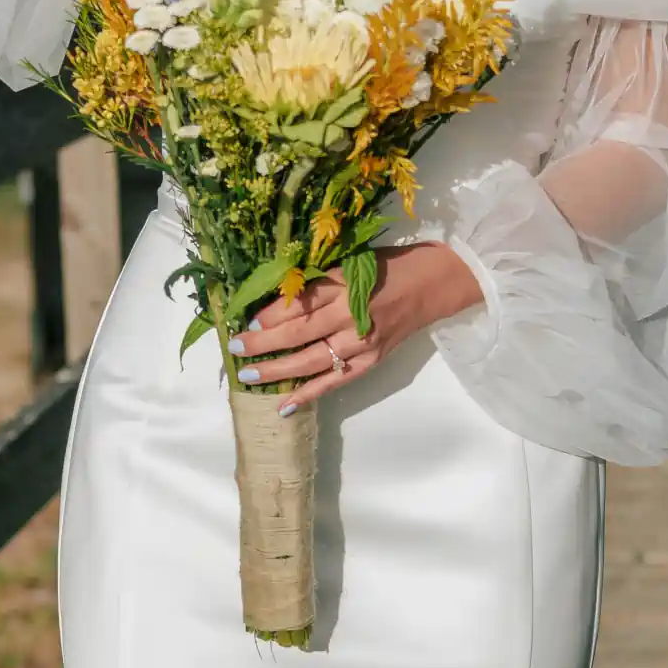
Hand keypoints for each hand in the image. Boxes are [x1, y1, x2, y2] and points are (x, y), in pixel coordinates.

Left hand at [230, 242, 484, 409]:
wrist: (432, 285)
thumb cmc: (386, 266)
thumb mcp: (350, 262)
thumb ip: (317, 281)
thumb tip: (273, 300)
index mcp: (345, 284)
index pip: (300, 302)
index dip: (269, 313)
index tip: (244, 320)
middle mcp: (351, 316)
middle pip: (299, 332)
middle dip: (262, 342)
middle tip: (234, 347)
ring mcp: (362, 343)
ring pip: (311, 361)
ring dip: (277, 370)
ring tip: (248, 376)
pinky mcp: (371, 362)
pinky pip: (334, 381)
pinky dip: (308, 394)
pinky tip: (283, 405)